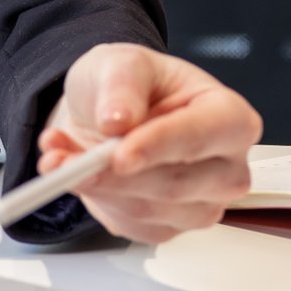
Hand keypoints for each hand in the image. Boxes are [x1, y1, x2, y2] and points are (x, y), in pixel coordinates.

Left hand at [40, 45, 260, 244]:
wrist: (112, 115)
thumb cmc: (132, 86)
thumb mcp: (122, 62)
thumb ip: (123, 84)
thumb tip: (119, 118)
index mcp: (232, 118)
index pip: (205, 136)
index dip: (161, 145)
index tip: (121, 153)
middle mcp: (227, 168)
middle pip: (175, 183)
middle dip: (113, 172)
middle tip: (64, 157)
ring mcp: (202, 204)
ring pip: (145, 208)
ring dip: (93, 185)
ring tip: (58, 154)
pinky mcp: (169, 228)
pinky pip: (128, 223)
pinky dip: (93, 198)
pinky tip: (75, 171)